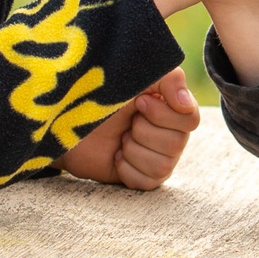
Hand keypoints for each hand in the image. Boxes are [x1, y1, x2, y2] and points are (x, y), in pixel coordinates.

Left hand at [58, 68, 201, 189]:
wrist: (69, 119)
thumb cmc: (103, 93)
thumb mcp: (138, 75)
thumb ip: (170, 79)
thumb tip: (186, 106)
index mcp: (174, 108)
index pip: (190, 119)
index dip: (162, 114)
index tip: (139, 103)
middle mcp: (172, 134)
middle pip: (176, 144)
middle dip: (143, 131)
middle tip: (127, 122)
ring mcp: (159, 157)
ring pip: (162, 165)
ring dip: (134, 149)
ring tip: (120, 138)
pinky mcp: (142, 177)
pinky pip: (148, 182)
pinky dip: (127, 168)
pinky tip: (117, 156)